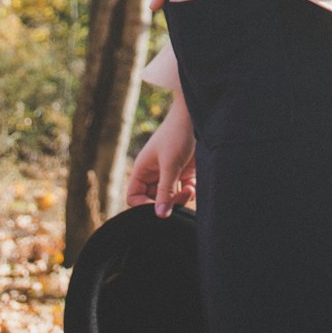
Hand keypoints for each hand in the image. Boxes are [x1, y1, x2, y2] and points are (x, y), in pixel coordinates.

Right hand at [126, 95, 195, 217]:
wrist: (197, 117)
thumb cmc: (177, 134)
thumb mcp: (170, 164)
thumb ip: (165, 190)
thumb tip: (159, 215)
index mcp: (143, 169)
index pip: (134, 197)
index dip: (143, 206)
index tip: (159, 207)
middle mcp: (154, 173)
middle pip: (153, 201)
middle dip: (166, 204)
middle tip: (179, 197)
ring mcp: (170, 173)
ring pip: (170, 198)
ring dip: (180, 199)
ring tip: (189, 190)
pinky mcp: (184, 172)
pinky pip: (183, 191)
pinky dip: (189, 192)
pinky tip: (194, 186)